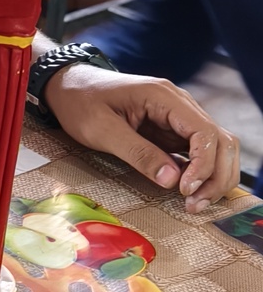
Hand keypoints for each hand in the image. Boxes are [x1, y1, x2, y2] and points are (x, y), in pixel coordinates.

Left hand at [43, 65, 238, 211]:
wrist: (69, 86)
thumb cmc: (82, 103)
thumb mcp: (103, 130)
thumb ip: (138, 153)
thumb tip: (172, 180)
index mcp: (164, 97)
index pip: (205, 132)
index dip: (204, 164)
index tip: (184, 189)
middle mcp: (180, 104)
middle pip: (221, 141)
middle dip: (216, 176)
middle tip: (194, 204)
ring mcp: (178, 117)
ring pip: (217, 148)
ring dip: (213, 177)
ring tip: (193, 203)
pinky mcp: (172, 130)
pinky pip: (198, 152)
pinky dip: (200, 173)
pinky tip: (188, 192)